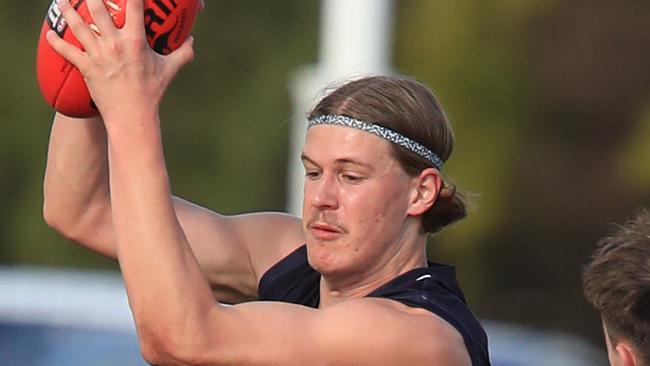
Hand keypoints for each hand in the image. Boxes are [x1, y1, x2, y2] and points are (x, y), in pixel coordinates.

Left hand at [46, 0, 194, 121]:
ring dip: (68, 11)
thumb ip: (182, 53)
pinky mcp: (86, 68)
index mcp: (136, 41)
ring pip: (79, 26)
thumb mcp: (169, 70)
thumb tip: (191, 40)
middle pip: (99, 10)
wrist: (132, 116)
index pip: (134, 7)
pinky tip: (49, 34)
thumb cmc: (152, 92)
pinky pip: (67, 52)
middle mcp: (115, 44)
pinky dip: (57, 42)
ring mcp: (99, 55)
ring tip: (61, 0)